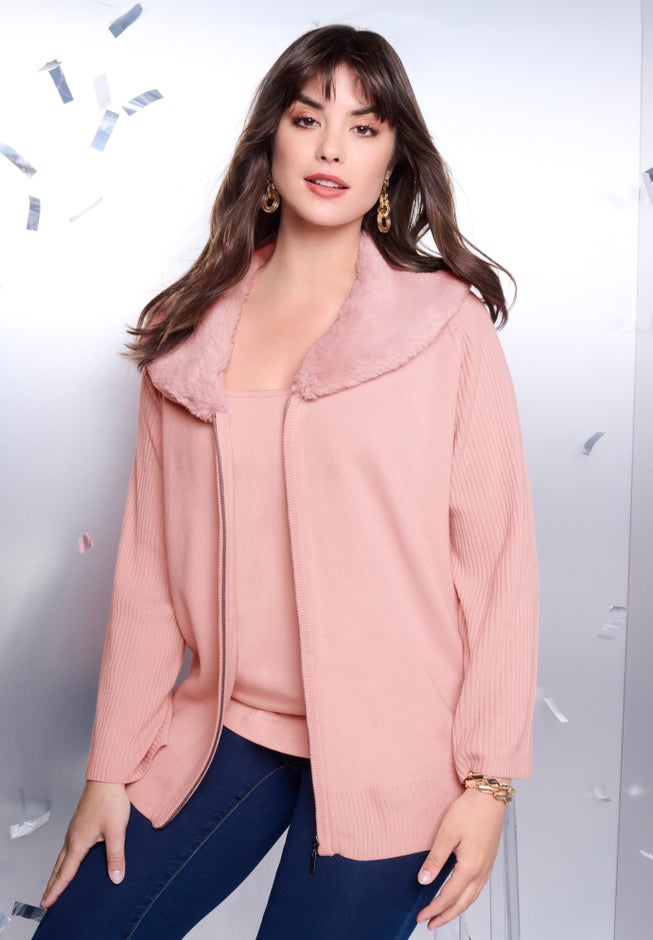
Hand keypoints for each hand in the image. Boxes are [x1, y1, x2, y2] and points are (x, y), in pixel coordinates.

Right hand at [41, 781, 130, 907]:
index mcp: (78, 842)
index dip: (57, 890)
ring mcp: (74, 829)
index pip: (65, 872)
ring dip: (57, 872)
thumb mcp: (116, 831)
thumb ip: (116, 856)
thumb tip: (116, 878)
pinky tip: (71, 859)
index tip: (47, 904)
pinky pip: (68, 846)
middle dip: (52, 884)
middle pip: (59, 866)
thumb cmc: (110, 801)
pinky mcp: (79, 823)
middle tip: (46, 900)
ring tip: (55, 884)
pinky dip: (64, 859)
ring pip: (62, 856)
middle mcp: (72, 837)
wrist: (107, 777)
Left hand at [416, 787, 506, 929]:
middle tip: (430, 924)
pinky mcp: (488, 860)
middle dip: (445, 916)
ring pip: (471, 898)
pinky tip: (460, 896)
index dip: (434, 909)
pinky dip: (467, 898)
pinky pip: (477, 888)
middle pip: (462, 903)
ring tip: (443, 915)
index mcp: (470, 867)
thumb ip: (435, 860)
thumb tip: (423, 881)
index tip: (421, 917)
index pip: (449, 896)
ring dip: (457, 909)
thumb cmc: (469, 810)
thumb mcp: (447, 833)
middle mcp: (481, 871)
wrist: (490, 796)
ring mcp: (487, 867)